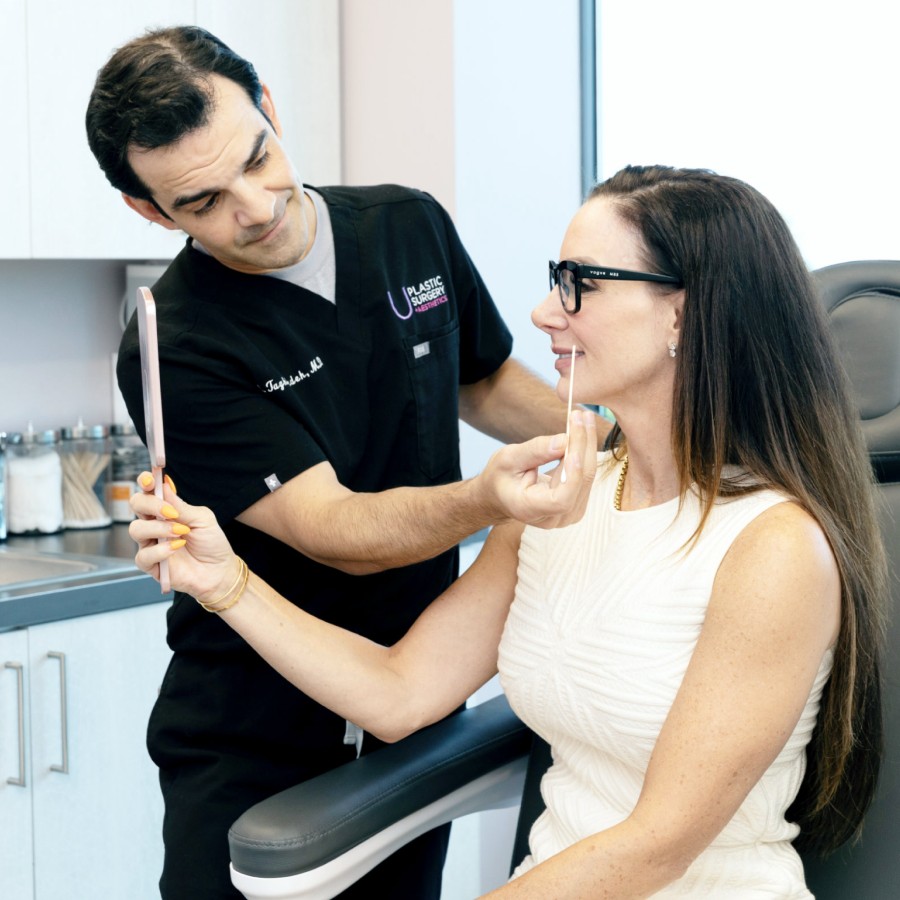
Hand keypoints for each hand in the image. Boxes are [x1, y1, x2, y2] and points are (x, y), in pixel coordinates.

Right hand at [129, 473, 238, 603]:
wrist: (219, 571)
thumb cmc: (211, 543)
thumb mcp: (202, 519)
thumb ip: (181, 505)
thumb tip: (164, 485)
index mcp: (166, 509)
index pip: (148, 491)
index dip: (145, 482)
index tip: (150, 480)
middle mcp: (155, 524)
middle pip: (136, 505)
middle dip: (150, 504)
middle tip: (170, 512)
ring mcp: (150, 544)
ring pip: (136, 529)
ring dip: (159, 528)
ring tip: (181, 533)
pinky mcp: (150, 564)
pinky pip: (143, 555)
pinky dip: (160, 550)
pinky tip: (176, 548)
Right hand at [479, 409, 596, 527]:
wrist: (500, 494)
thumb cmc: (500, 477)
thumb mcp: (508, 459)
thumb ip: (535, 451)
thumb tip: (564, 441)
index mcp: (530, 509)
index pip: (561, 499)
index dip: (572, 474)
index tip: (571, 442)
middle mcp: (552, 519)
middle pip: (578, 483)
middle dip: (582, 445)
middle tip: (580, 415)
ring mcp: (566, 515)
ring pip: (587, 478)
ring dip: (587, 446)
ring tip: (583, 418)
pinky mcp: (575, 505)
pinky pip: (586, 477)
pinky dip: (585, 453)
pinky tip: (583, 432)